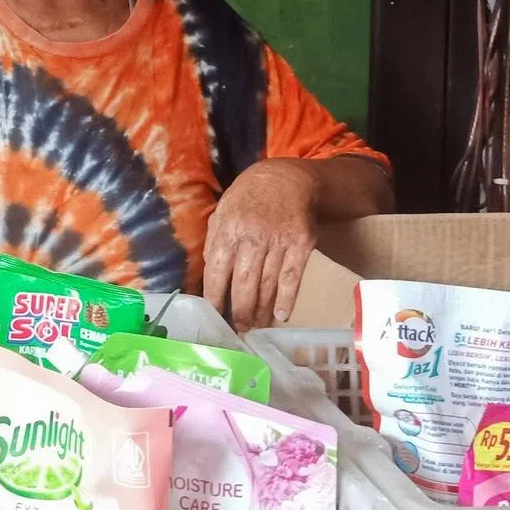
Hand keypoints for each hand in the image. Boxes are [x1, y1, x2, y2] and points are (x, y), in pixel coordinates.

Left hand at [202, 159, 316, 332]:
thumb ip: (215, 239)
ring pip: (268, 284)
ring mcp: (279, 241)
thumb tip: (208, 270)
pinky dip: (287, 299)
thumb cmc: (250, 196)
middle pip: (244, 283)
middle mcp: (253, 237)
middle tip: (239, 330)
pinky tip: (281, 315)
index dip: (215, 296)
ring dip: (261, 311)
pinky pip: (292, 277)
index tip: (214, 315)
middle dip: (240, 311)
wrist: (288, 179)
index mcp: (228, 228)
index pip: (217, 270)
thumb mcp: (224, 209)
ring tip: (256, 328)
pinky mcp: (301, 244)